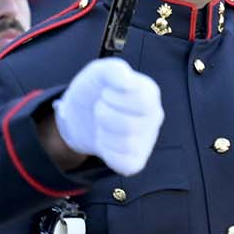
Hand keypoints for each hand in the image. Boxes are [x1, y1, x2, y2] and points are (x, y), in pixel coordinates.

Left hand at [53, 57, 163, 174]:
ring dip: (104, 133)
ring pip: (125, 144)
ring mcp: (147, 140)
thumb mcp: (97, 73)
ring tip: (102, 124)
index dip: (114, 97)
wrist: (78, 115)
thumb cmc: (94, 91)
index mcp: (150, 92)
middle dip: (105, 115)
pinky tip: (106, 141)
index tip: (105, 92)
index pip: (142, 101)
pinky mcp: (136, 160)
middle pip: (130, 125)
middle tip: (101, 108)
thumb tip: (127, 80)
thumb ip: (113, 70)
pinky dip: (108, 153)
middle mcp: (154, 116)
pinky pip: (123, 163)